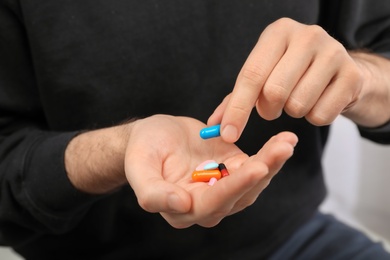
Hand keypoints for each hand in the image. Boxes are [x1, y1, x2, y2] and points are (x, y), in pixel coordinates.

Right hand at [124, 115, 297, 227]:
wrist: (154, 135)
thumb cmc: (142, 150)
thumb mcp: (140, 167)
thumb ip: (153, 192)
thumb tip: (181, 205)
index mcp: (183, 210)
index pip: (214, 203)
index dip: (235, 187)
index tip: (256, 168)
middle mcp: (207, 204)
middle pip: (241, 193)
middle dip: (263, 170)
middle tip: (282, 148)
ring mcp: (223, 187)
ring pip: (253, 182)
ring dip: (273, 162)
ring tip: (288, 141)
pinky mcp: (233, 169)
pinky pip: (256, 165)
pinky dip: (271, 154)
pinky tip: (285, 140)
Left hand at [208, 18, 363, 142]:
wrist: (338, 69)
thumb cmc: (291, 72)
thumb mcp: (263, 74)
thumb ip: (236, 98)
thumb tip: (214, 126)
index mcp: (278, 32)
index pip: (252, 75)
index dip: (237, 109)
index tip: (228, 135)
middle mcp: (307, 36)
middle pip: (275, 92)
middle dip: (268, 110)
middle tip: (272, 107)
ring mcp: (334, 53)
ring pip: (298, 106)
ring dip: (292, 112)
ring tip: (297, 99)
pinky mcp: (352, 75)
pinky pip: (321, 116)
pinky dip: (313, 117)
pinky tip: (318, 101)